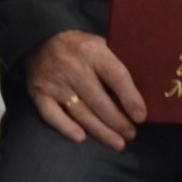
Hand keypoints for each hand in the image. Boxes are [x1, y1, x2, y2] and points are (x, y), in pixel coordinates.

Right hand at [23, 30, 145, 150]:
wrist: (40, 38)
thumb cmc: (78, 46)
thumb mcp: (99, 44)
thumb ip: (115, 63)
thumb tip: (139, 91)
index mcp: (93, 52)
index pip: (116, 77)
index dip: (130, 98)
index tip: (141, 117)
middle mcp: (74, 68)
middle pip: (100, 101)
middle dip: (118, 122)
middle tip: (131, 134)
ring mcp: (55, 83)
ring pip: (81, 112)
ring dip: (101, 131)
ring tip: (118, 143)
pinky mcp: (39, 94)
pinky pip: (52, 115)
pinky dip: (66, 128)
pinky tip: (81, 138)